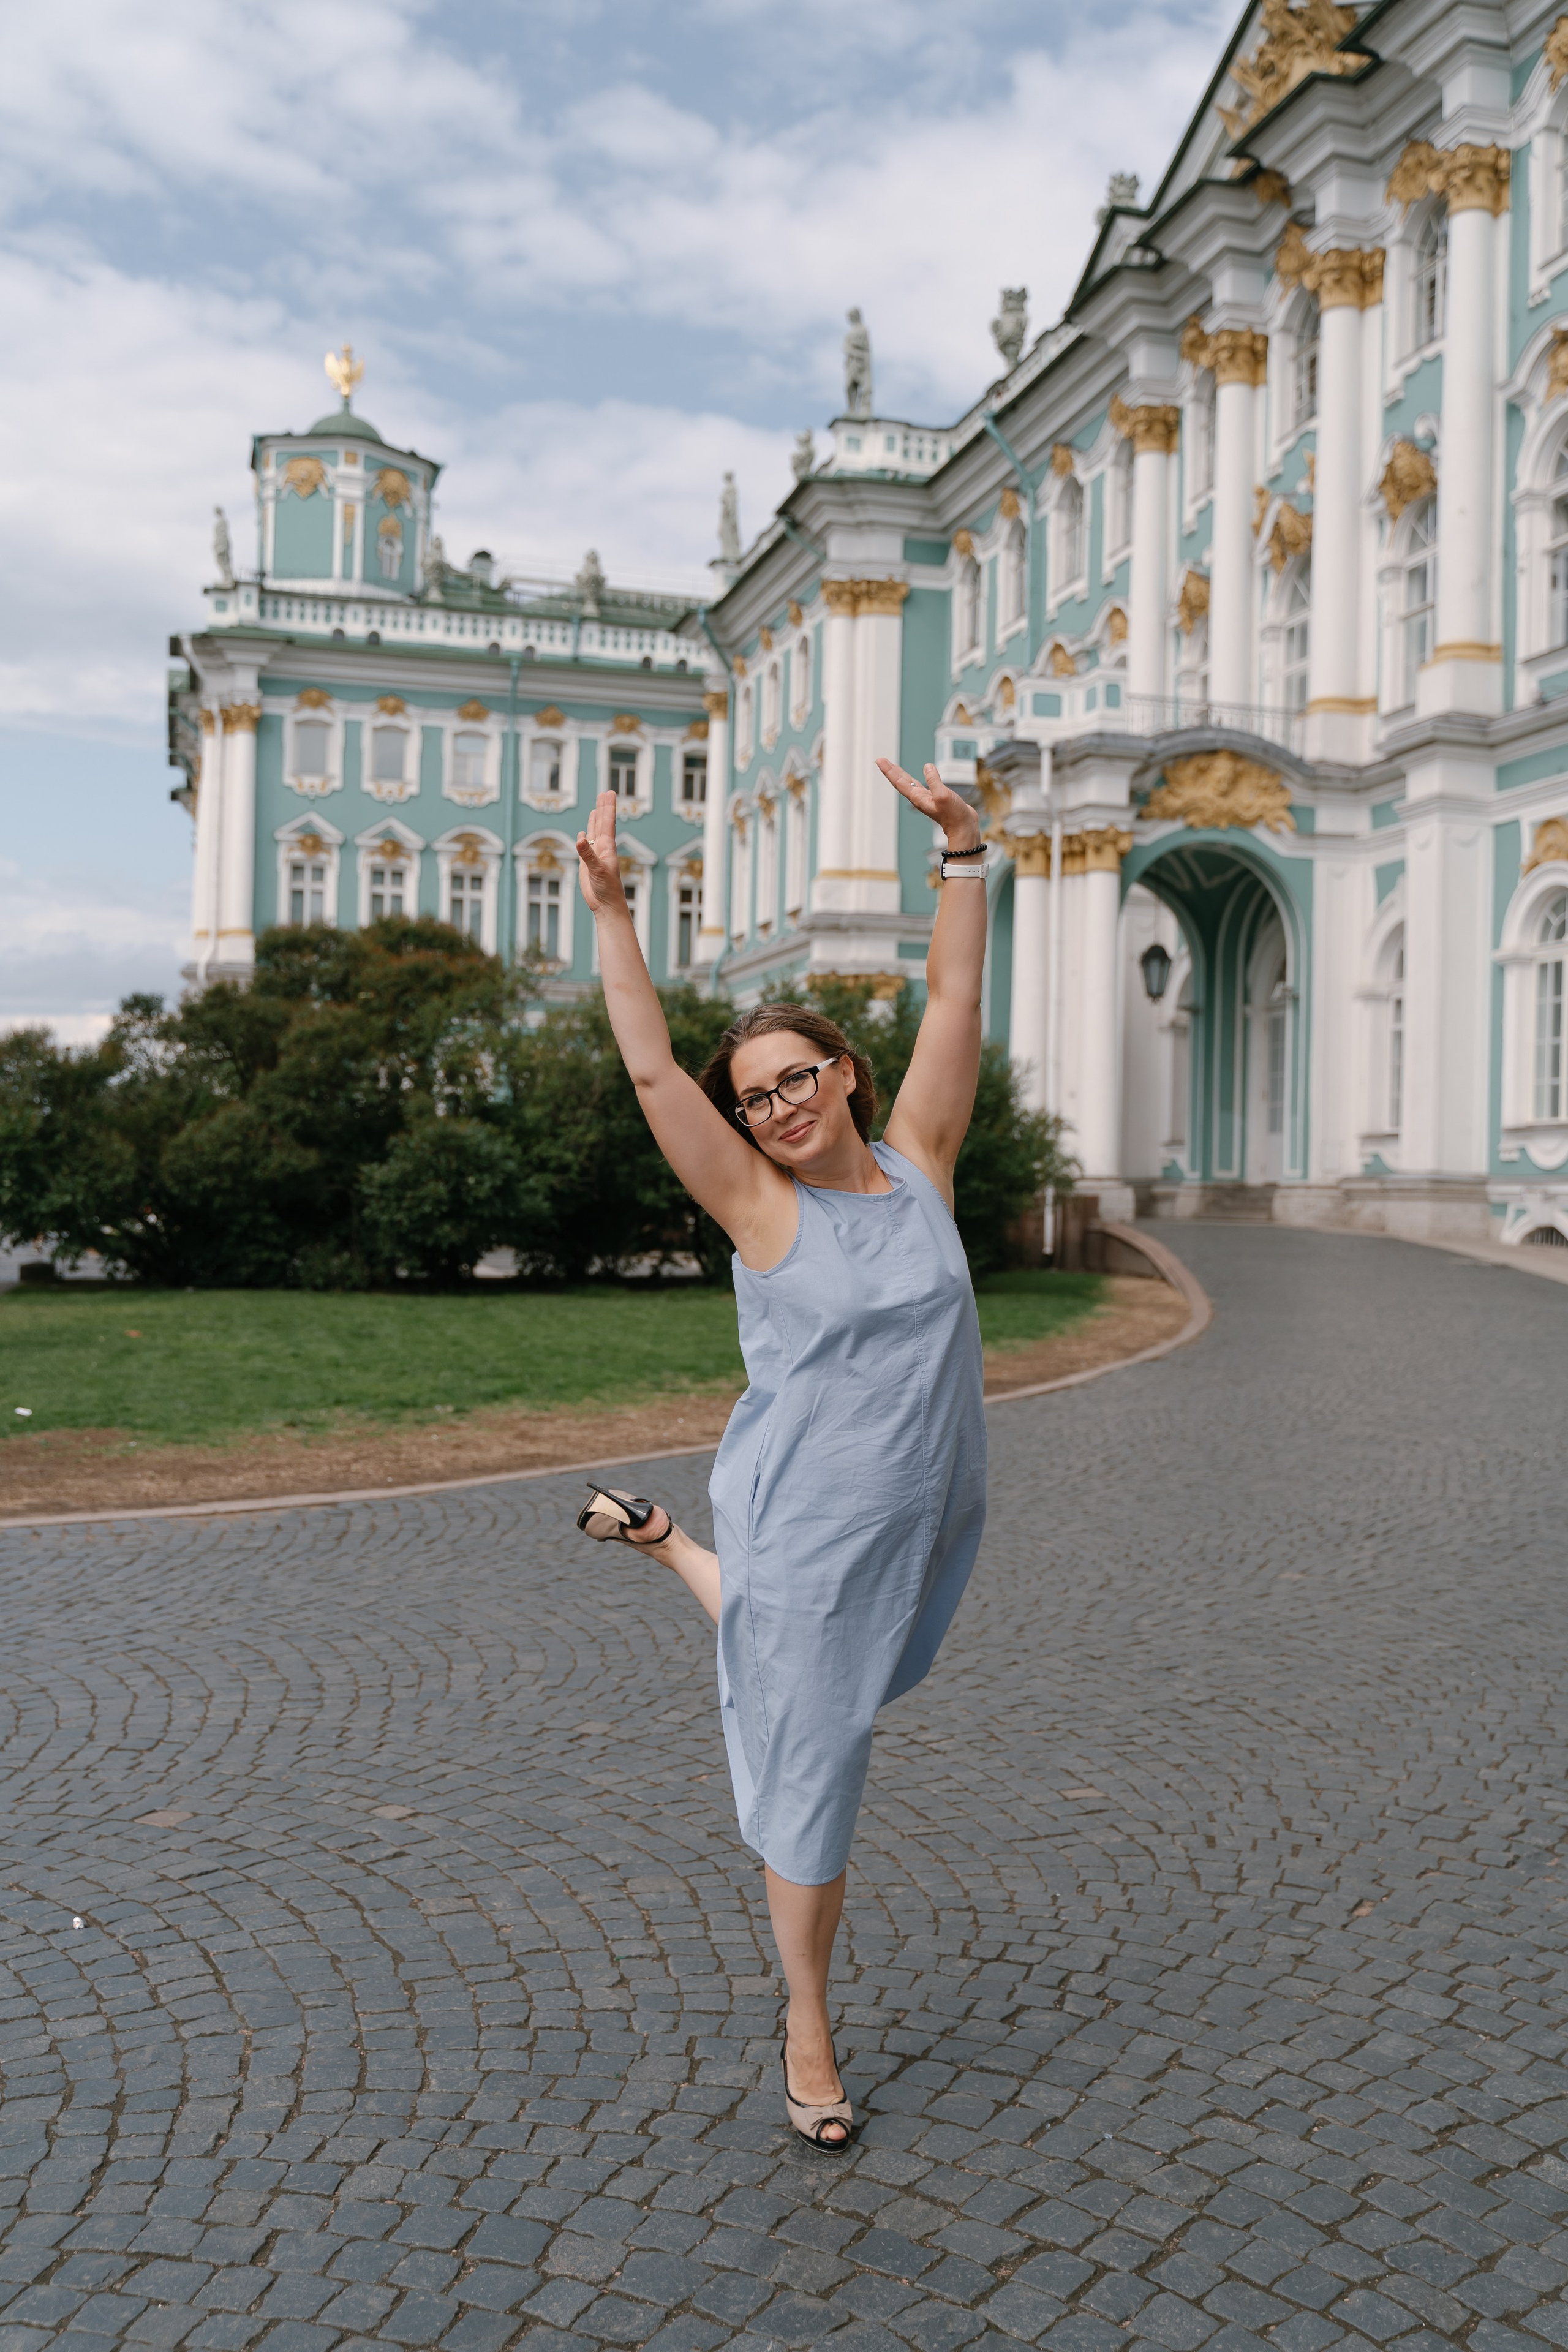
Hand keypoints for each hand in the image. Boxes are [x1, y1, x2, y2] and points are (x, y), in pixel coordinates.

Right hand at [576, 790, 630, 913]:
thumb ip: (588, 855)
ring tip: (596, 808)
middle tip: (605, 792)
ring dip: (595, 820)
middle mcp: (602, 848)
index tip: (609, 792)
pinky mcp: (587, 864)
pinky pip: (585, 847)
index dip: (608, 807)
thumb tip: (579, 838)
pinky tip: (583, 833)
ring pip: (594, 833)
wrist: (606, 905)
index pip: (608, 822)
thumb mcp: (597, 870)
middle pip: (602, 823)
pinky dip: (584, 838)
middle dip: (603, 808)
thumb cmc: (607, 889)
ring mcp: (595, 855)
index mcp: (608, 847)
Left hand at [875, 757, 981, 851]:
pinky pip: (922, 784)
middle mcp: (919, 798)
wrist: (963, 827)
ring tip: (893, 766)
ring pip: (910, 783)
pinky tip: (920, 774)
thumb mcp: (943, 796)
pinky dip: (918, 777)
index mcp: (918, 798)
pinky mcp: (936, 797)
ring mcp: (927, 798)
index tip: (880, 761)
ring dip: (901, 774)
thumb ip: (934, 781)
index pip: (899, 781)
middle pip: (901, 781)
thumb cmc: (953, 815)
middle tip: (881, 760)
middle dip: (891, 770)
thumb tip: (927, 767)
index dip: (889, 770)